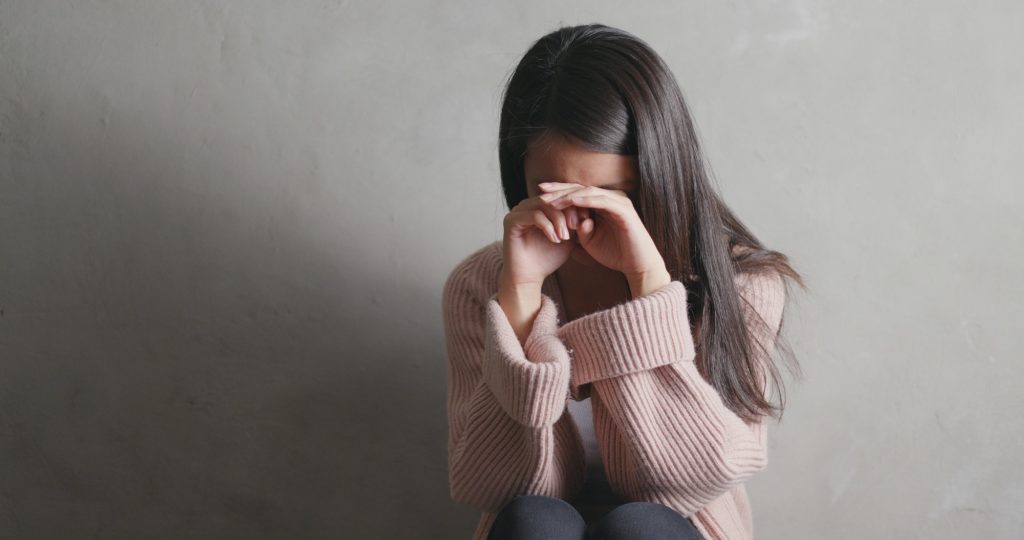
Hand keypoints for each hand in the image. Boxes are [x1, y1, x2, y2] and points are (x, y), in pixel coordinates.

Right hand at [500, 193, 581, 286]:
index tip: (586, 219)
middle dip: (568, 211)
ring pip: (544, 204)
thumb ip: (574, 222)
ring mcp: (518, 211)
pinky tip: (555, 240)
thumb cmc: (548, 257)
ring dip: (558, 220)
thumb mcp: (567, 237)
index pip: (559, 196)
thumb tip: (588, 206)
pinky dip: (547, 227)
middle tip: (577, 226)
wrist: (529, 277)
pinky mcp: (511, 220)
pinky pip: (534, 216)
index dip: (575, 205)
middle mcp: (527, 205)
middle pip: (552, 198)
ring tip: (564, 237)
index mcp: (539, 206)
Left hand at [538, 182, 670, 294]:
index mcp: (603, 203)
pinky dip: (586, 200)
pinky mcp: (624, 210)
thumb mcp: (589, 241)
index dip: (559, 191)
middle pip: (581, 188)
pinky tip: (570, 201)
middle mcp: (611, 198)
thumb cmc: (615, 254)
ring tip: (551, 199)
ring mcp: (619, 202)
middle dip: (560, 189)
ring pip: (589, 192)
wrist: (638, 266)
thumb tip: (567, 220)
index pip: (577, 192)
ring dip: (568, 195)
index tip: (539, 193)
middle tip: (541, 190)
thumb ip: (577, 229)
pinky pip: (602, 201)